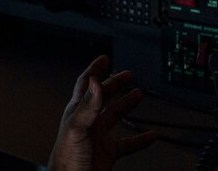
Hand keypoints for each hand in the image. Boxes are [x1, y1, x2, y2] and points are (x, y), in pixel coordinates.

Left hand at [47, 56, 157, 170]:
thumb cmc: (66, 159)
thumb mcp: (77, 127)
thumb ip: (88, 105)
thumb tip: (95, 81)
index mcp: (78, 111)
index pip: (86, 84)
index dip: (95, 70)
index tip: (104, 59)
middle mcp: (88, 121)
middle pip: (103, 96)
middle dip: (115, 84)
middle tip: (128, 74)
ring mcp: (98, 136)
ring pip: (115, 116)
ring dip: (127, 105)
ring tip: (139, 95)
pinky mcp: (107, 152)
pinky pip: (127, 144)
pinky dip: (140, 139)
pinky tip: (150, 136)